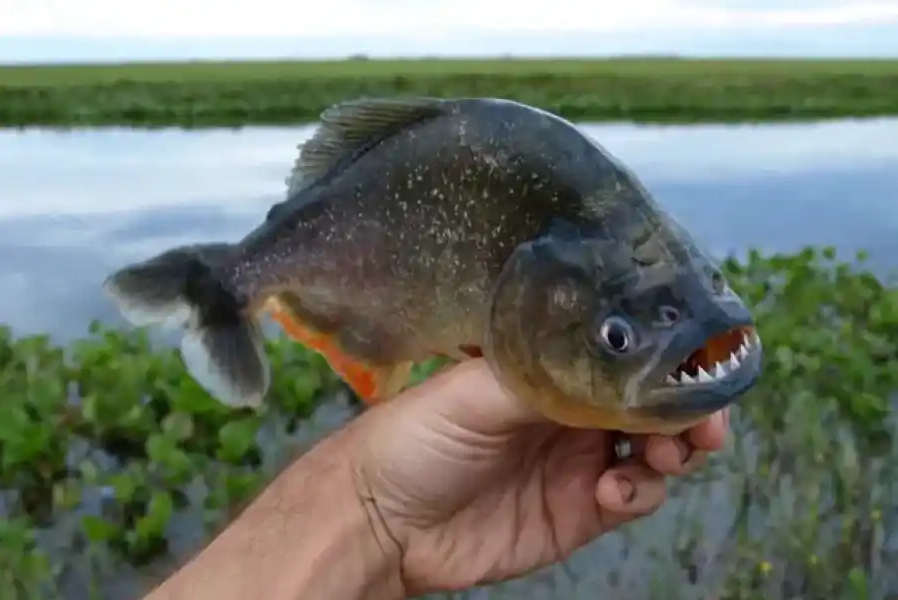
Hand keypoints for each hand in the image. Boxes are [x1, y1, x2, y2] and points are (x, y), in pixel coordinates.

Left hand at [349, 359, 728, 594]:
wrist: (384, 520)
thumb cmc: (415, 437)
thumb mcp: (474, 390)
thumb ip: (545, 374)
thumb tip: (614, 355)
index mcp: (549, 368)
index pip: (622, 354)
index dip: (665, 359)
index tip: (699, 365)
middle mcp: (572, 409)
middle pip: (652, 402)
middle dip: (688, 409)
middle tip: (703, 423)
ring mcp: (580, 459)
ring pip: (656, 449)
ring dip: (674, 450)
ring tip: (662, 455)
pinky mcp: (580, 509)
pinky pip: (634, 497)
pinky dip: (639, 491)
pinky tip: (612, 489)